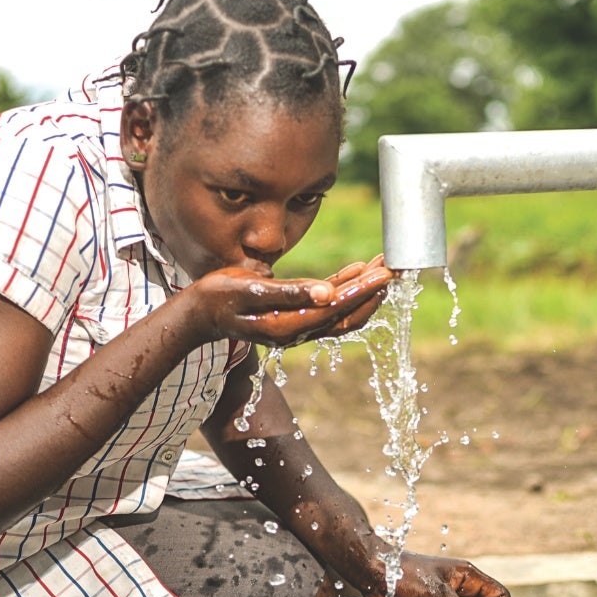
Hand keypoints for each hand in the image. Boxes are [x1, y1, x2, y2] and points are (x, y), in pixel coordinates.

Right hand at [188, 258, 392, 347]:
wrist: (200, 313)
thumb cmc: (220, 296)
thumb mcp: (251, 289)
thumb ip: (290, 292)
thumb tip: (329, 293)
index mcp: (289, 325)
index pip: (338, 309)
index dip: (364, 290)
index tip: (385, 272)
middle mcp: (299, 331)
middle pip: (349, 316)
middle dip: (374, 292)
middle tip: (396, 267)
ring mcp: (298, 327)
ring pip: (343, 313)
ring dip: (365, 290)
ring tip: (383, 266)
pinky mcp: (296, 318)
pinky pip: (330, 308)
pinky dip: (347, 289)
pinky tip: (357, 271)